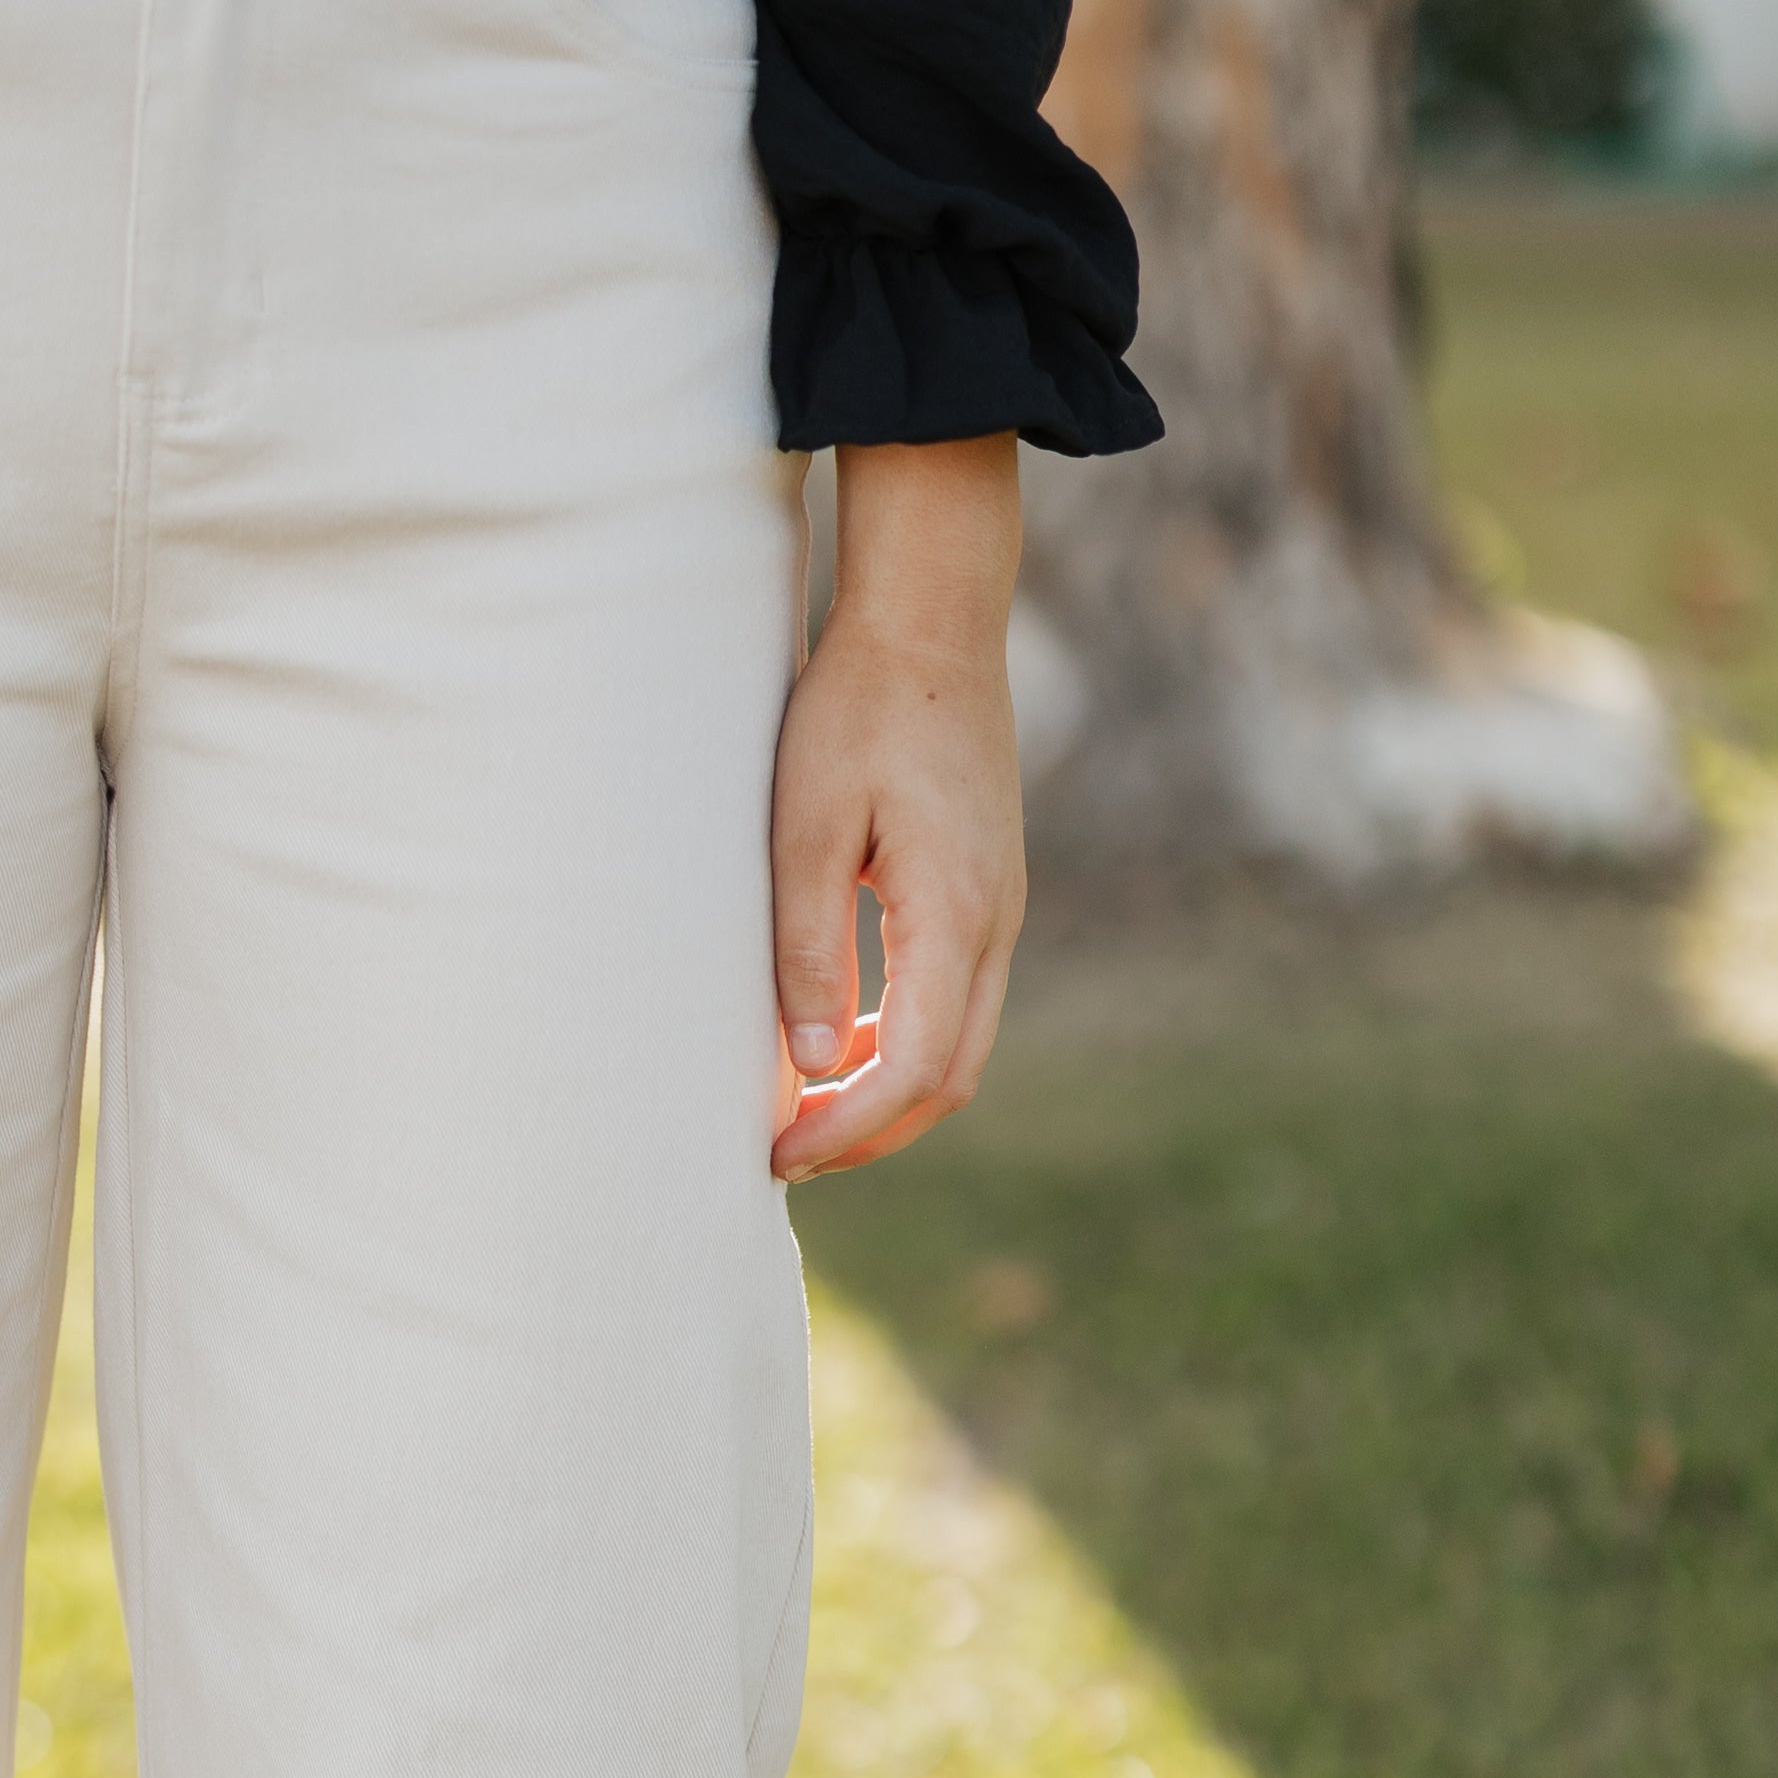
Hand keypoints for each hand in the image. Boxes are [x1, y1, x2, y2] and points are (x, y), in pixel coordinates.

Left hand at [766, 432, 1025, 1181]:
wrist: (932, 622)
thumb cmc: (854, 710)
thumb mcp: (805, 827)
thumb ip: (810, 949)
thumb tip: (810, 1068)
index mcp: (954, 914)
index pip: (912, 1069)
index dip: (845, 1130)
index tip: (776, 1155)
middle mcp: (995, 923)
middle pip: (948, 1079)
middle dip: (868, 1133)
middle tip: (782, 1154)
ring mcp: (1001, 909)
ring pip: (958, 1048)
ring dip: (884, 1093)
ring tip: (800, 1110)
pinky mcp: (988, 893)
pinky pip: (955, 1000)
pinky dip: (900, 1042)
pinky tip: (836, 1038)